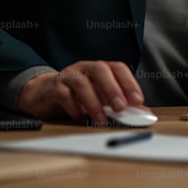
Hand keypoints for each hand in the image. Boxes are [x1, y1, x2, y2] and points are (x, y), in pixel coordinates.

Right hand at [17, 60, 146, 124]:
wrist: (45, 93)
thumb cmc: (78, 95)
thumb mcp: (101, 97)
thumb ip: (120, 103)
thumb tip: (143, 113)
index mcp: (100, 68)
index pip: (118, 68)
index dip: (129, 83)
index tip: (138, 100)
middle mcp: (85, 68)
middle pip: (101, 70)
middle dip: (113, 89)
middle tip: (121, 108)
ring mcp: (69, 76)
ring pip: (82, 82)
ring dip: (94, 103)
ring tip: (101, 120)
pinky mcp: (54, 88)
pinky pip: (64, 94)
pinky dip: (74, 107)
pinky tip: (79, 116)